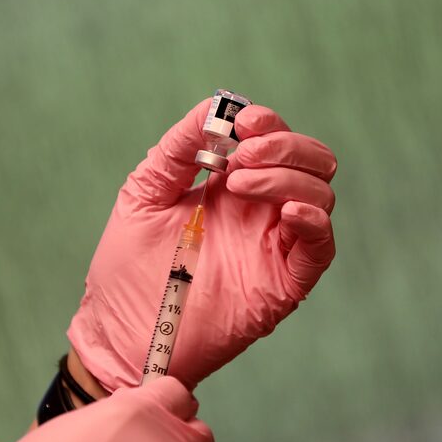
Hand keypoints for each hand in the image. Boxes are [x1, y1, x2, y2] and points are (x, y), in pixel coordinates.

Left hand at [68, 98, 336, 390]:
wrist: (121, 333)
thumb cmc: (127, 268)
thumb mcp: (145, 193)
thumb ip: (179, 150)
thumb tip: (214, 107)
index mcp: (231, 187)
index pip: (275, 141)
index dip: (267, 123)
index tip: (240, 124)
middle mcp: (261, 212)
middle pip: (311, 162)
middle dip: (284, 146)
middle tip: (242, 157)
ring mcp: (274, 247)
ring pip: (320, 196)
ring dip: (287, 178)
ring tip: (240, 184)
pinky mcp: (283, 284)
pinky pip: (320, 248)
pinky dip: (314, 222)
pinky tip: (286, 214)